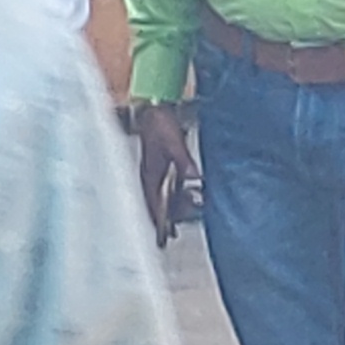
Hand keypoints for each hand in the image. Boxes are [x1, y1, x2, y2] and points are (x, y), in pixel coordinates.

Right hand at [132, 103, 198, 246]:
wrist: (152, 107)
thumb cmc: (159, 124)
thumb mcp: (174, 143)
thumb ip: (184, 161)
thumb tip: (194, 178)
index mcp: (150, 173)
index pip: (154, 204)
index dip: (159, 221)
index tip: (162, 237)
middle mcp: (149, 174)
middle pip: (154, 204)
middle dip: (161, 221)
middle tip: (168, 237)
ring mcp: (153, 169)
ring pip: (159, 196)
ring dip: (167, 209)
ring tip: (174, 225)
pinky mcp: (158, 163)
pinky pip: (163, 185)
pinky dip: (171, 195)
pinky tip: (179, 198)